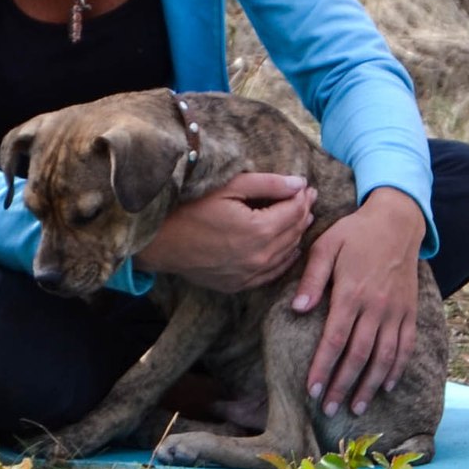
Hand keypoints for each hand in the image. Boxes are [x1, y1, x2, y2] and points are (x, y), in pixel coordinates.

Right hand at [139, 172, 314, 292]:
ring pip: (287, 253)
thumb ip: (267, 184)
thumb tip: (299, 183)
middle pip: (294, 232)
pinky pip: (273, 273)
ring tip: (302, 218)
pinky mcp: (240, 285)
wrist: (161, 242)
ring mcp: (251, 274)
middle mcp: (260, 256)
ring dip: (297, 234)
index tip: (307, 186)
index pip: (294, 212)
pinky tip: (290, 249)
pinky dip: (286, 259)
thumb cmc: (191, 209)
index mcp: (260, 230)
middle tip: (307, 198)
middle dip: (303, 213)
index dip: (303, 197)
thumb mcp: (229, 187)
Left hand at [291, 188, 425, 417]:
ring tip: (356, 407)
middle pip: (359, 355)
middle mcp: (376, 306)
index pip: (335, 339)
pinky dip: (397, 369)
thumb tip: (297, 309)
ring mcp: (396, 311)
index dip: (323, 367)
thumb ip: (311, 278)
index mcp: (352, 292)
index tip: (312, 390)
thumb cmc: (355, 233)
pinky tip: (387, 386)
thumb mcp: (327, 245)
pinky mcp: (410, 311)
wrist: (397, 221)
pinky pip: (405, 346)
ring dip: (369, 385)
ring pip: (384, 357)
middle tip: (329, 409)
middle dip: (343, 385)